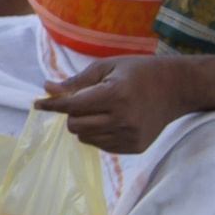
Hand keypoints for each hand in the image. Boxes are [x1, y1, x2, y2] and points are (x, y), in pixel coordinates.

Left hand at [36, 56, 201, 153]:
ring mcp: (130, 137)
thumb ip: (77, 81)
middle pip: (75, 126)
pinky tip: (113, 120)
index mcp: (115, 95)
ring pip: (86, 138)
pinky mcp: (134, 148)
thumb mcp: (108, 67)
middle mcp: (122, 120)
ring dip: (85, 125)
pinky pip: (101, 146)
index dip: (52, 105)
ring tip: (101, 109)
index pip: (73, 106)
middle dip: (72, 114)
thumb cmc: (140, 71)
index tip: (38, 104)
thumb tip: (47, 89)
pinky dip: (98, 134)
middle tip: (82, 101)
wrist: (177, 89)